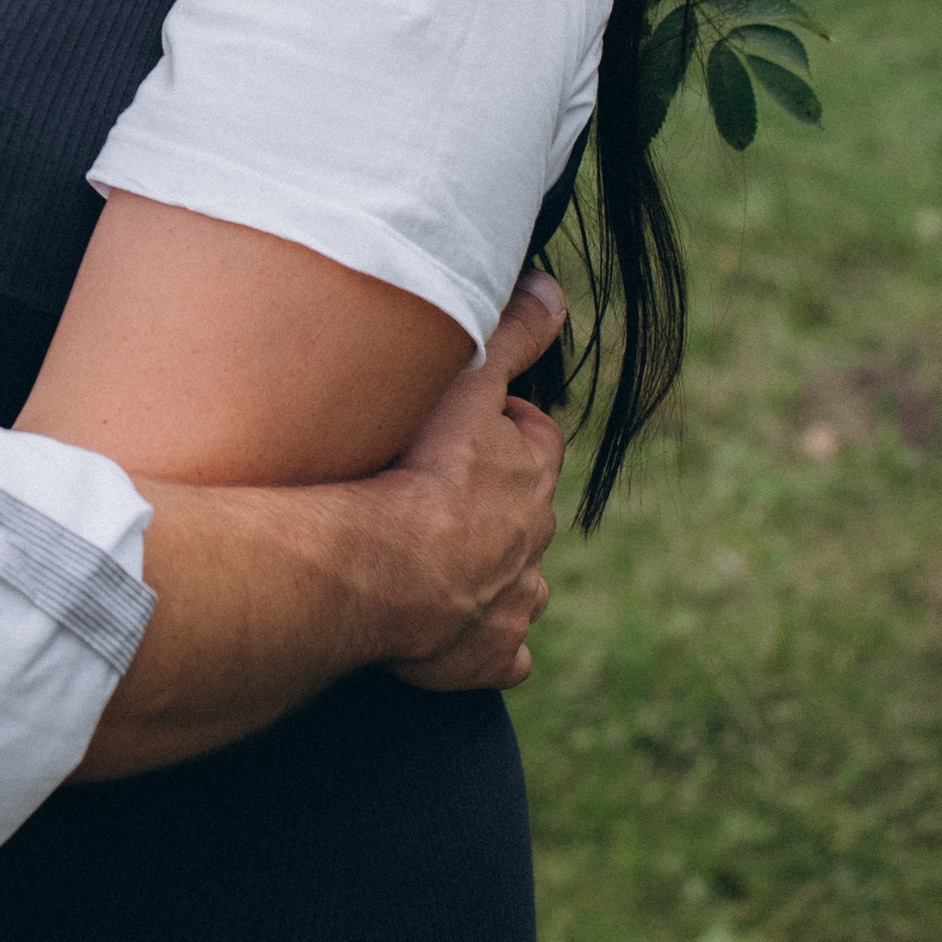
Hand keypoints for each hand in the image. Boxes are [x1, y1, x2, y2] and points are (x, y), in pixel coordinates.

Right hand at [376, 274, 567, 694]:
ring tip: (434, 559)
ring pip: (520, 581)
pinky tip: (460, 634)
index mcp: (530, 474)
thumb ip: (512, 333)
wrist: (388, 572)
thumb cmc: (420, 472)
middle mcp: (533, 541)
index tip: (467, 427)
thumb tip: (552, 285)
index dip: (504, 428)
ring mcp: (515, 603)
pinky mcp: (489, 656)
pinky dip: (489, 644)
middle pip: (525, 511)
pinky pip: (504, 653)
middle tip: (435, 491)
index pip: (534, 439)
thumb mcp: (469, 383)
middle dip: (493, 502)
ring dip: (492, 570)